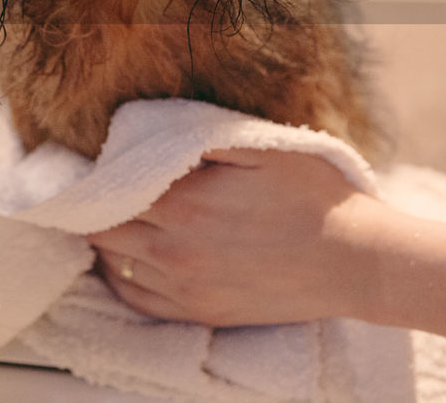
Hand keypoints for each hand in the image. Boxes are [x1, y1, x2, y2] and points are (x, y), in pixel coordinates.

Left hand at [86, 148, 384, 326]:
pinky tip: (125, 259)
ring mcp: (187, 288)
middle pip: (104, 229)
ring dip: (107, 239)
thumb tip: (146, 132)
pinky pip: (138, 299)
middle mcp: (176, 252)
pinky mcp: (203, 312)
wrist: (355, 261)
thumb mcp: (260, 147)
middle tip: (97, 188)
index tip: (90, 163)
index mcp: (185, 205)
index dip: (94, 175)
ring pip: (115, 264)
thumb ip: (197, 138)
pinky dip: (121, 277)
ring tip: (111, 217)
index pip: (109, 191)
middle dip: (95, 207)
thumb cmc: (314, 196)